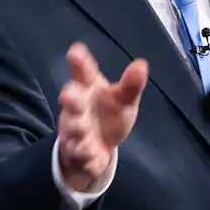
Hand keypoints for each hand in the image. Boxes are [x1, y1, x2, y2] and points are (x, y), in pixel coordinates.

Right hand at [57, 43, 147, 191]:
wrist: (98, 149)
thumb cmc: (109, 116)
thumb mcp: (123, 100)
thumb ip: (130, 85)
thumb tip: (141, 64)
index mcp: (87, 90)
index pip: (82, 74)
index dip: (79, 62)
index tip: (76, 51)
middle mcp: (77, 110)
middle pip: (71, 102)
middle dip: (70, 100)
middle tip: (68, 97)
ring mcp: (76, 133)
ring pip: (72, 132)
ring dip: (77, 132)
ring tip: (83, 132)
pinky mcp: (80, 155)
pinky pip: (80, 157)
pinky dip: (85, 158)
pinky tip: (92, 157)